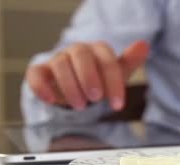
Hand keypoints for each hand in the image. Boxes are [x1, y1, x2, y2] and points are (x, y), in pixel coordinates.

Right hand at [25, 40, 147, 110]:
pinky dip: (41, 87)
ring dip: (70, 86)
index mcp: (97, 50)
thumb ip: (129, 61)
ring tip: (80, 105)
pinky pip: (36, 73)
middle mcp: (76, 51)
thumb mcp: (116, 73)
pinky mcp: (41, 72)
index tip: (117, 105)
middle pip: (81, 55)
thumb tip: (143, 45)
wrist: (77, 87)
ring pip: (60, 64)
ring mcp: (57, 60)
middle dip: (89, 77)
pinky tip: (50, 100)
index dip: (113, 82)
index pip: (106, 60)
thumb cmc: (99, 78)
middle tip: (96, 98)